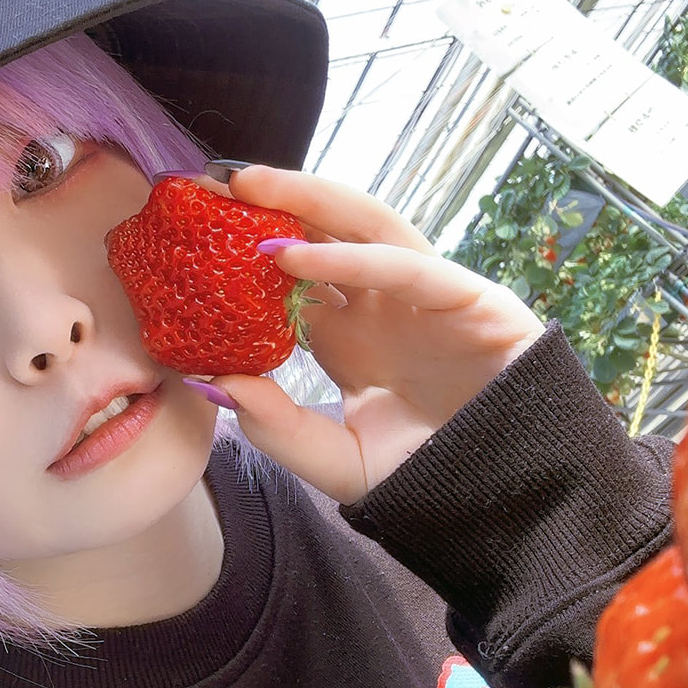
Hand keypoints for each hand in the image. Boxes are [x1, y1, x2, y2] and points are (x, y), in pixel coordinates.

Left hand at [203, 165, 545, 505]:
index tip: (183, 234)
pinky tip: (294, 254)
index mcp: (349, 335)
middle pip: (324, 231)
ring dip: (308, 198)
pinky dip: (352, 255)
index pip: (292, 273)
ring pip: (366, 223)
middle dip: (269, 202)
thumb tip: (207, 382)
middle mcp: (383, 305)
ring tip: (246, 186)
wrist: (504, 505)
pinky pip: (406, 265)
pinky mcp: (469, 299)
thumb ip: (277, 428)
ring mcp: (426, 296)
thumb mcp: (335, 461)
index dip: (242, 250)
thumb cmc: (426, 478)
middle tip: (204, 183)